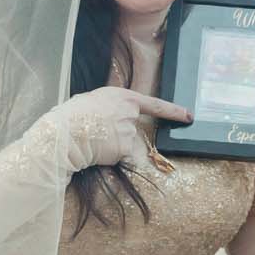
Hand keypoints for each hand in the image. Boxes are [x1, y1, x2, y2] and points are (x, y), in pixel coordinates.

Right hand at [54, 86, 191, 169]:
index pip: (155, 104)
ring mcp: (129, 131)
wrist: (65, 131)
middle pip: (131, 128)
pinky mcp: (125, 148)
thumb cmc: (72, 115)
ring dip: (111, 146)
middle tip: (96, 133)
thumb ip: (109, 106)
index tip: (188, 115)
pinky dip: (110, 157)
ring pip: (125, 144)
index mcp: (123, 96)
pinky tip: (97, 151)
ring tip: (91, 140)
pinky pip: (121, 156)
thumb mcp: (93, 99)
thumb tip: (110, 116)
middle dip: (117, 134)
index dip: (173, 111)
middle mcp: (130, 113)